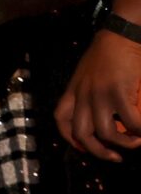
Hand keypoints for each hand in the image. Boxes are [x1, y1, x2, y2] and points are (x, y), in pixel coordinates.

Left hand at [56, 27, 140, 160]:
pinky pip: (131, 122)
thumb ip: (88, 95)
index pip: (61, 119)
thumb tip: (105, 120)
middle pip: (82, 133)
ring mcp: (100, 95)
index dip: (70, 138)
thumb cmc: (106, 55)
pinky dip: (140, 131)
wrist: (119, 36)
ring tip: (136, 141)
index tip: (84, 147)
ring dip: (124, 143)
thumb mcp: (87, 75)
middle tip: (115, 157)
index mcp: (73, 91)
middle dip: (98, 152)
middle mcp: (82, 95)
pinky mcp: (119, 93)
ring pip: (107, 133)